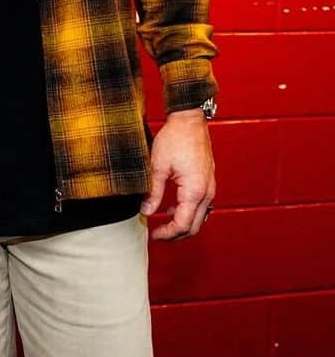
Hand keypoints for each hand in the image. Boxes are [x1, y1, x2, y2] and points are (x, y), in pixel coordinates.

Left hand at [141, 107, 215, 240]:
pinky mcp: (208, 182)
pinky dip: (187, 212)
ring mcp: (210, 188)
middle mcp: (206, 193)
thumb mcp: (157, 166)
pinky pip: (200, 206)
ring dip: (182, 224)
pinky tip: (172, 207)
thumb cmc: (175, 139)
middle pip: (194, 226)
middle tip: (158, 235)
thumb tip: (146, 211)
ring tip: (163, 223)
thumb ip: (153, 192)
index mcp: (195, 191)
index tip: (154, 235)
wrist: (189, 121)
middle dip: (176, 235)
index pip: (182, 224)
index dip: (168, 234)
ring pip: (199, 218)